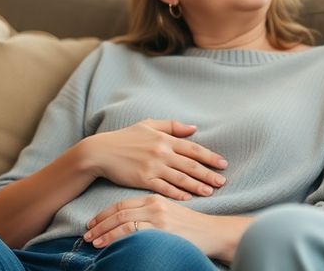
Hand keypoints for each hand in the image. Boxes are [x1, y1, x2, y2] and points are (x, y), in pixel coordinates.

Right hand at [82, 119, 227, 200]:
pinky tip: (189, 198)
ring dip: (197, 185)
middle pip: (191, 165)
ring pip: (180, 178)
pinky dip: (178, 193)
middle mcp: (161, 152)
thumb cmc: (124, 138)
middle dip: (209, 173)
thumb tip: (194, 128)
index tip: (223, 163)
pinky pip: (164, 188)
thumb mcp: (148, 125)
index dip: (209, 156)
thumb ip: (172, 126)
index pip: (193, 149)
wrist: (100, 152)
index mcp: (164, 139)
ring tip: (211, 191)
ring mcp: (152, 167)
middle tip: (223, 181)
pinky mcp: (143, 180)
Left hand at [83, 195, 251, 261]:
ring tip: (92, 240)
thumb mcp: (171, 212)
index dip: (105, 213)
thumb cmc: (193, 226)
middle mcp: (154, 205)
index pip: (123, 204)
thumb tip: (133, 221)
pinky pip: (132, 233)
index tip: (93, 222)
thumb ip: (152, 212)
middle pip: (119, 212)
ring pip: (122, 222)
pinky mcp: (161, 230)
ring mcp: (158, 218)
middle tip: (87, 232)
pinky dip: (115, 238)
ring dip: (103, 231)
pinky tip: (106, 245)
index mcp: (155, 199)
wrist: (213, 233)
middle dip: (100, 223)